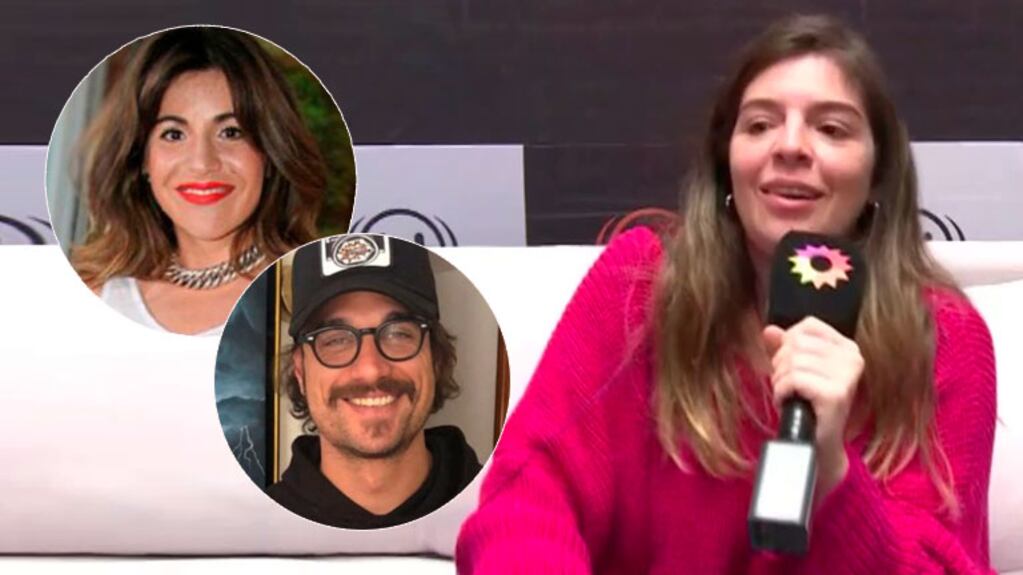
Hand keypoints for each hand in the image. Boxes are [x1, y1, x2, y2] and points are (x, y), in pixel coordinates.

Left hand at [763, 316, 863, 497]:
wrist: (818, 444)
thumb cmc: (808, 405)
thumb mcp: (797, 370)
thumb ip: (784, 347)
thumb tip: (770, 330)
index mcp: (847, 347)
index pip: (807, 326)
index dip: (788, 344)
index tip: (791, 366)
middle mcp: (853, 358)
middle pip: (796, 343)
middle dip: (781, 365)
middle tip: (788, 386)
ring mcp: (847, 376)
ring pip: (792, 361)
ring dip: (780, 380)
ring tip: (790, 395)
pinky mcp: (836, 394)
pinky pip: (793, 379)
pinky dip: (782, 391)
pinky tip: (788, 402)